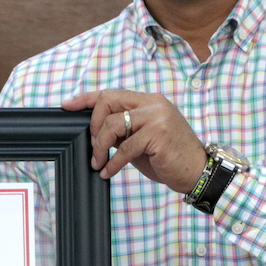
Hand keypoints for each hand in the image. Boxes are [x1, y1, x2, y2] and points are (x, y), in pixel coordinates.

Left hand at [62, 89, 209, 195]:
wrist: (197, 172)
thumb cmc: (169, 157)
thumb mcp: (142, 139)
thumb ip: (123, 131)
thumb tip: (94, 132)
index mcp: (149, 101)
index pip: (111, 93)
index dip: (86, 98)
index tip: (67, 105)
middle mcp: (153, 104)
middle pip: (107, 101)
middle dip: (93, 126)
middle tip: (93, 147)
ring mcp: (157, 117)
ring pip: (112, 125)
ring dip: (100, 147)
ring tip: (99, 162)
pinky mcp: (158, 134)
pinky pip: (124, 148)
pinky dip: (112, 163)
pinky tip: (108, 172)